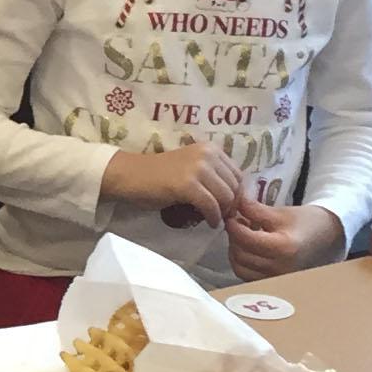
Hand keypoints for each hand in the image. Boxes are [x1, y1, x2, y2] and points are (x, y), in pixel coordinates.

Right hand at [101, 142, 243, 227]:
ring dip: (222, 213)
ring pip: (226, 198)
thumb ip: (214, 176)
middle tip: (219, 215)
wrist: (131, 175)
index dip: (236, 194)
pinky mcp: (187, 185)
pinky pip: (211, 207)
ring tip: (212, 218)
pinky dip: (212, 218)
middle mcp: (207, 154)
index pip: (239, 176)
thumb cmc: (161, 175)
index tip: (225, 206)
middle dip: (230, 206)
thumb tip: (240, 199)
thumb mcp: (193, 168)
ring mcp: (197, 168)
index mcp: (210, 148)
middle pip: (235, 188)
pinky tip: (207, 222)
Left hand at [227, 198, 343, 280]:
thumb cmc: (305, 222)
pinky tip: (250, 248)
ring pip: (240, 268)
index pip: (245, 239)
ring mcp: (279, 279)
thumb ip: (253, 209)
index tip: (232, 214)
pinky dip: (244, 262)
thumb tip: (232, 203)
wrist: (327, 238)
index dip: (232, 225)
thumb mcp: (279, 212)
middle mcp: (281, 268)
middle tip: (238, 222)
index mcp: (284, 248)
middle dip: (234, 237)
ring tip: (244, 235)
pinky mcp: (276, 284)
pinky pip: (249, 276)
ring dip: (236, 250)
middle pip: (240, 255)